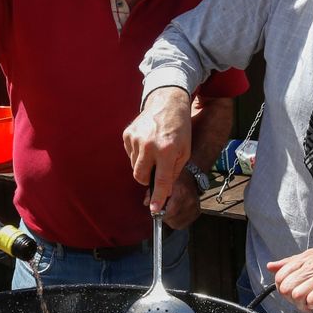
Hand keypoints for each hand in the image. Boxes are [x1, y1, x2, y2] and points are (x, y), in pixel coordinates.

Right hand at [123, 86, 192, 211]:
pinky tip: (147, 143)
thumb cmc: (179, 129)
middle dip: (146, 179)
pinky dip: (138, 154)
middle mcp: (150, 145)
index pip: (161, 180)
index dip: (158, 197)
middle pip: (140, 176)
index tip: (155, 210)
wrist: (167, 102)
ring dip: (144, 165)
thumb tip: (164, 192)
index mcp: (167, 150)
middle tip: (156, 170)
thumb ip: (174, 173)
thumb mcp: (184, 151)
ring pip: (134, 166)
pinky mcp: (127, 134)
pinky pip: (130, 155)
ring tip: (154, 150)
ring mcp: (136, 139)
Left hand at [153, 171, 202, 229]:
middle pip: (173, 218)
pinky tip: (175, 214)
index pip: (171, 210)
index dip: (161, 214)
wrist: (192, 179)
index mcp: (181, 191)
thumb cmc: (176, 180)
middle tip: (161, 212)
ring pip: (178, 223)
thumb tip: (146, 203)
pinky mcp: (197, 213)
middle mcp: (190, 200)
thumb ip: (153, 192)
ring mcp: (194, 207)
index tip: (155, 212)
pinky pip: (184, 224)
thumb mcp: (163, 182)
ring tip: (168, 212)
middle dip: (164, 217)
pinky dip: (177, 221)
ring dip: (170, 220)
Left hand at [267, 241, 312, 311]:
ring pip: (296, 295)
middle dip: (291, 299)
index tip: (294, 291)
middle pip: (285, 288)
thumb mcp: (312, 256)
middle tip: (304, 299)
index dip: (283, 288)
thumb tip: (271, 266)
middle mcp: (310, 266)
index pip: (279, 277)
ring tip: (312, 302)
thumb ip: (290, 263)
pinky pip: (312, 298)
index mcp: (304, 258)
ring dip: (302, 304)